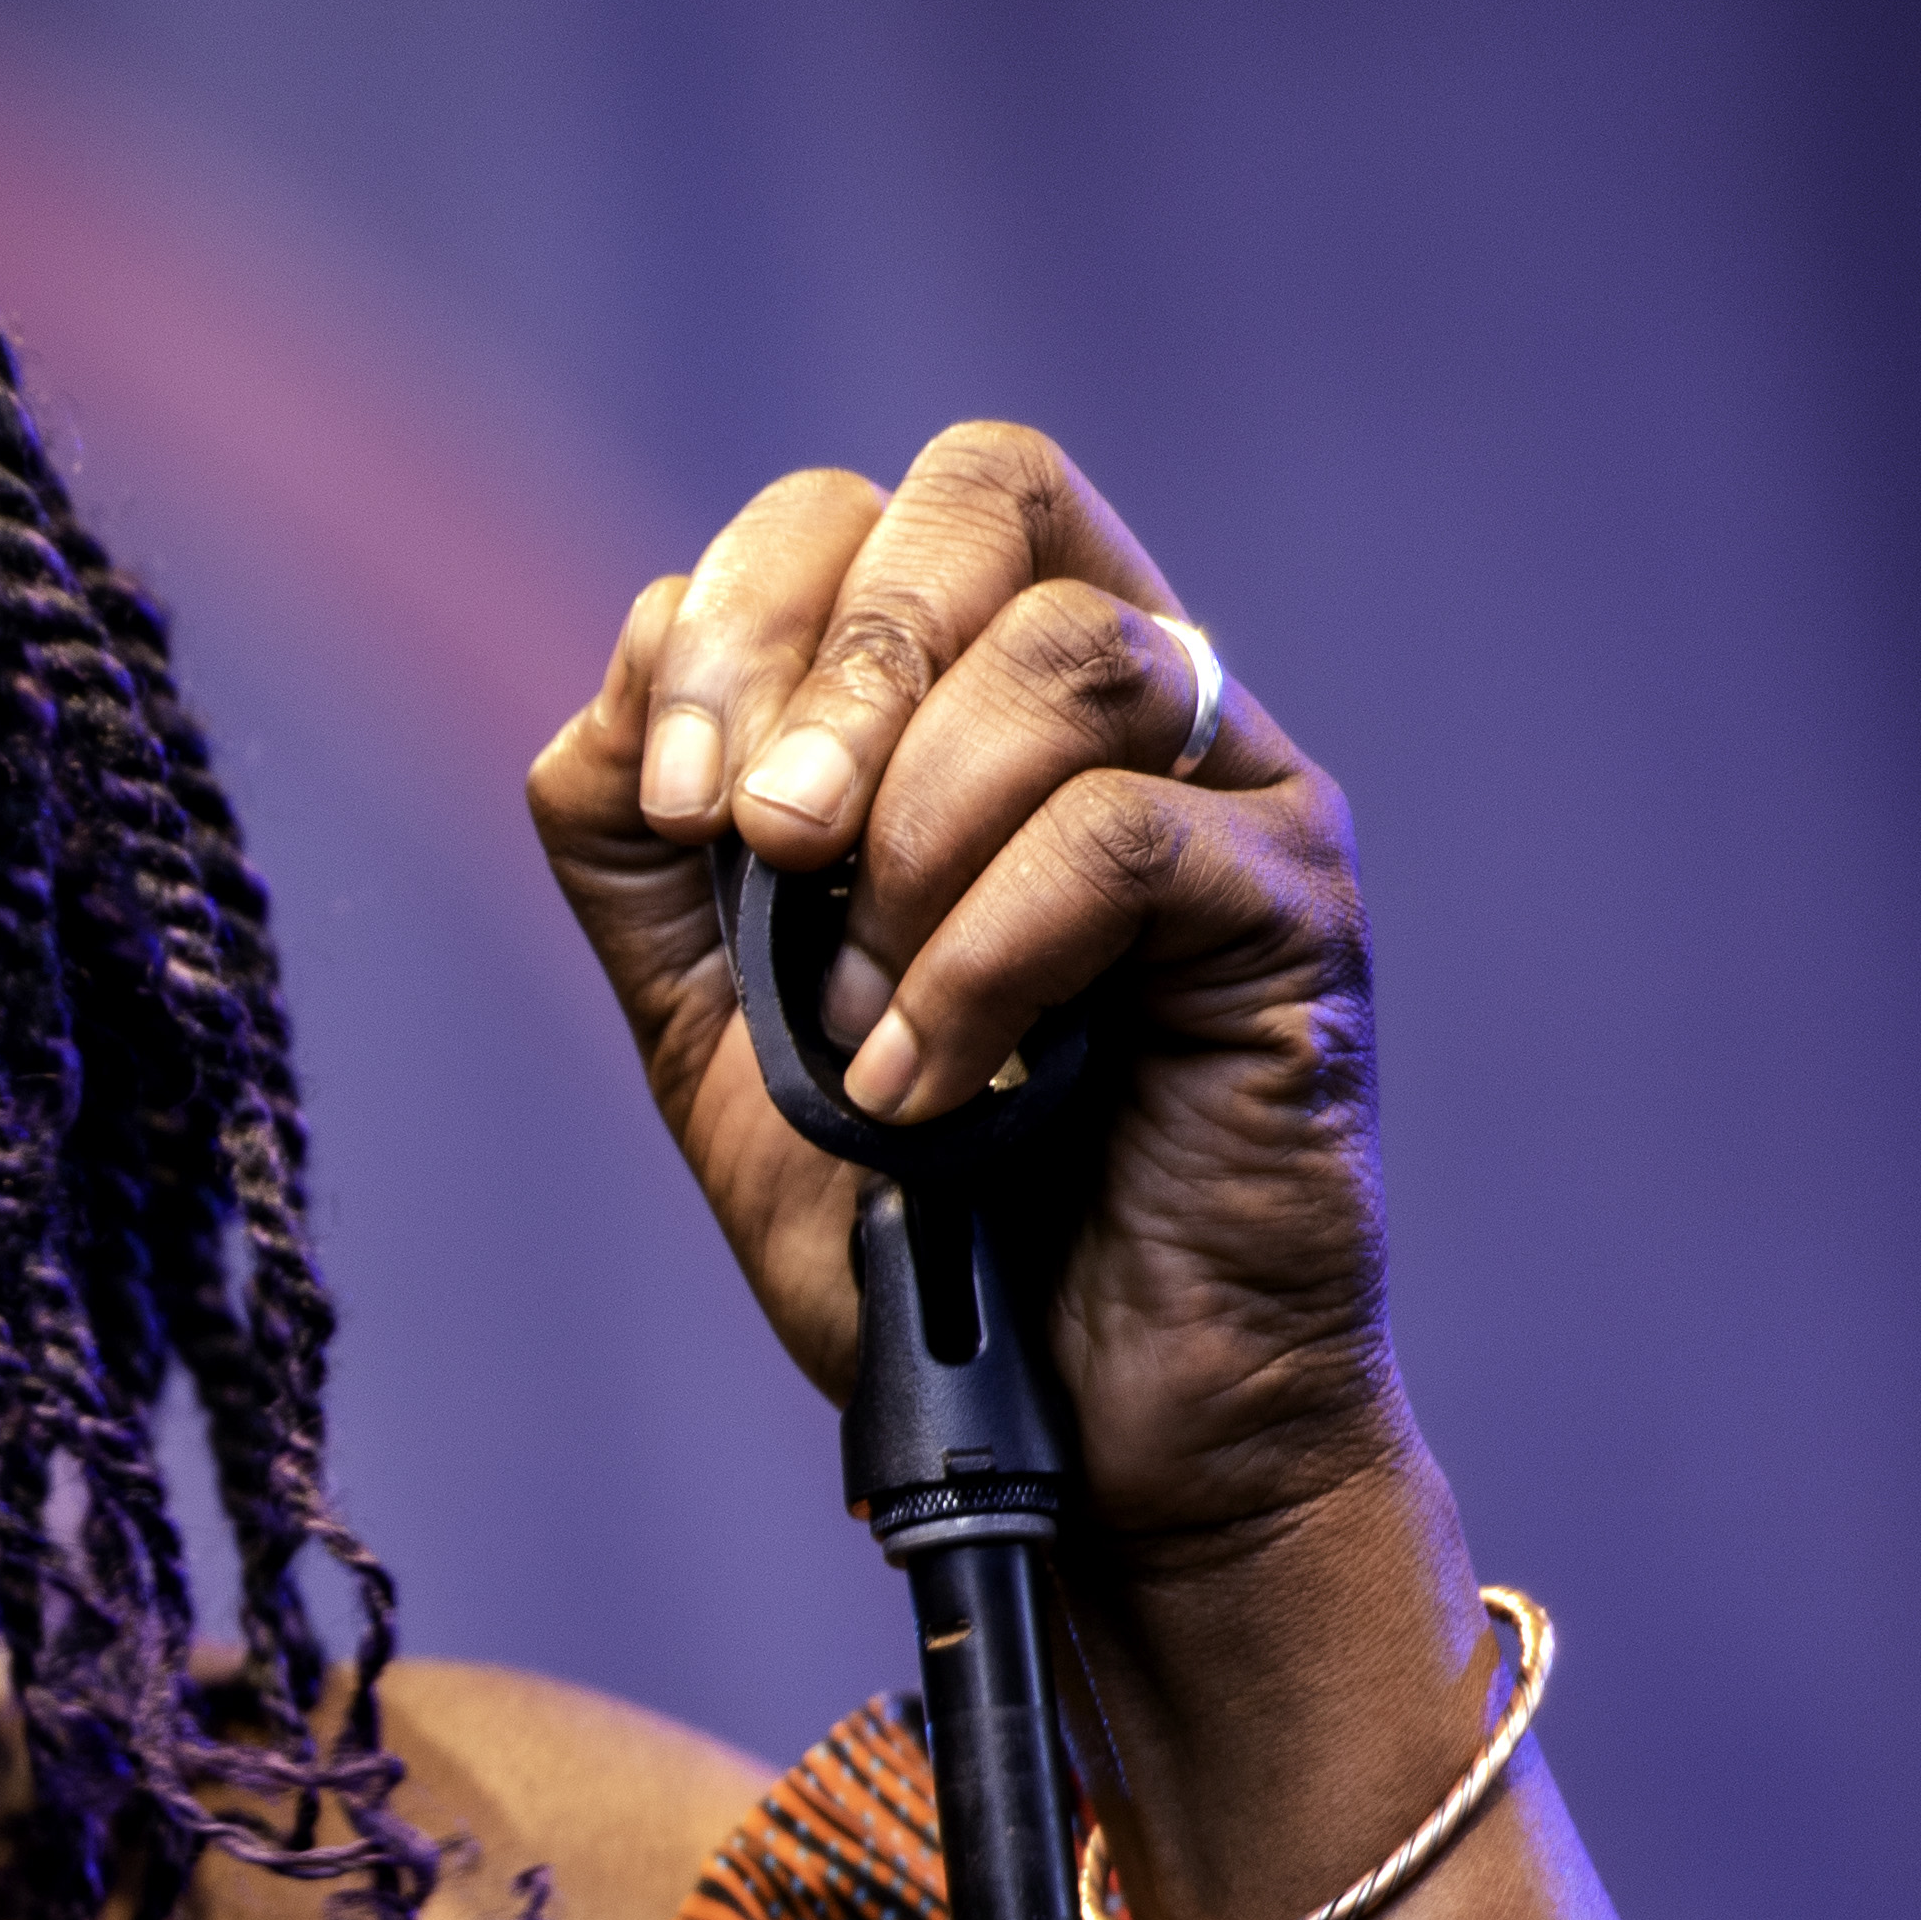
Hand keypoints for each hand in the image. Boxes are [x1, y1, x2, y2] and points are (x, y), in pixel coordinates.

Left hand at [528, 420, 1402, 1562]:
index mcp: (974, 705)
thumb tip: (626, 677)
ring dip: (914, 841)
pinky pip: (1125, 839)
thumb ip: (644, 853)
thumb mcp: (707, 1025)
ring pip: (1067, 655)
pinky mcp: (1294, 911)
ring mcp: (1230, 792)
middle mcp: (1125, 706)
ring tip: (866, 1026)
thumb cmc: (912, 1229)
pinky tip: (934, 1090)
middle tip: (768, 842)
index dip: (746, 606)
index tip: (681, 799)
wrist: (1067, 1432)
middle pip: (991, 487)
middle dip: (836, 654)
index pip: (868, 508)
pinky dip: (984, 963)